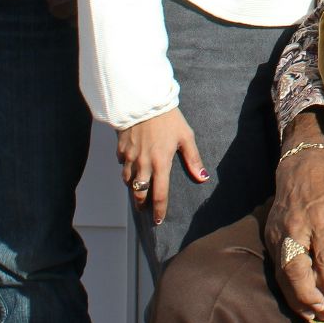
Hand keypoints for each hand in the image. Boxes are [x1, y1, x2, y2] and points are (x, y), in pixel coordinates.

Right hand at [116, 108, 207, 227]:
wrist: (144, 101)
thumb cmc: (168, 118)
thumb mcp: (186, 136)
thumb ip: (193, 159)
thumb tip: (202, 177)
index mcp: (160, 163)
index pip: (159, 195)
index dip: (159, 210)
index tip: (158, 220)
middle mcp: (143, 164)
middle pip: (139, 193)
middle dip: (142, 204)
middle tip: (145, 209)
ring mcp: (129, 157)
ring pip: (128, 181)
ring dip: (134, 188)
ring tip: (139, 190)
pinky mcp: (120, 149)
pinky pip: (122, 164)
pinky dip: (126, 168)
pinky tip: (131, 166)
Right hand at [264, 116, 323, 320]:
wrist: (299, 167)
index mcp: (319, 217)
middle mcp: (295, 228)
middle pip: (297, 270)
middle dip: (312, 296)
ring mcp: (278, 235)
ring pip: (284, 276)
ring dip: (301, 300)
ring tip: (323, 313)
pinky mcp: (270, 240)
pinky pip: (279, 273)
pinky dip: (291, 292)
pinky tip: (307, 305)